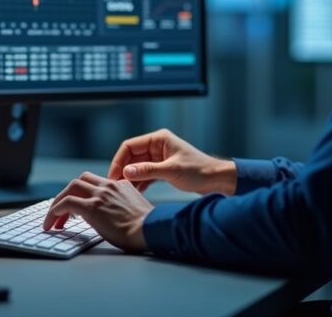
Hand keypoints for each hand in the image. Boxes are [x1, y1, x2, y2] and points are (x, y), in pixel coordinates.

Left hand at [41, 172, 151, 252]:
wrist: (150, 231)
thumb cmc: (146, 228)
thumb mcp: (134, 208)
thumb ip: (121, 205)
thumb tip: (109, 215)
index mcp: (120, 185)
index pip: (94, 182)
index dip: (81, 193)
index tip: (75, 208)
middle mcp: (109, 186)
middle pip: (80, 180)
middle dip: (67, 195)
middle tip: (60, 212)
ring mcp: (100, 195)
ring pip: (70, 188)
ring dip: (58, 203)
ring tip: (52, 220)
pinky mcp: (92, 207)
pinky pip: (67, 203)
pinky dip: (55, 211)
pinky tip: (52, 222)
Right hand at [107, 128, 236, 194]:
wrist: (217, 180)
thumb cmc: (199, 171)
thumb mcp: (171, 171)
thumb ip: (147, 171)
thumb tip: (125, 172)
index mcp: (159, 139)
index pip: (130, 146)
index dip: (119, 160)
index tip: (114, 176)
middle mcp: (157, 146)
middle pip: (131, 157)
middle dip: (123, 171)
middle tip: (115, 186)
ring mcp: (159, 158)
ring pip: (137, 167)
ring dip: (130, 178)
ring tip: (122, 191)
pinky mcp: (163, 169)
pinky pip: (145, 175)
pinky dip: (139, 183)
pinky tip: (134, 193)